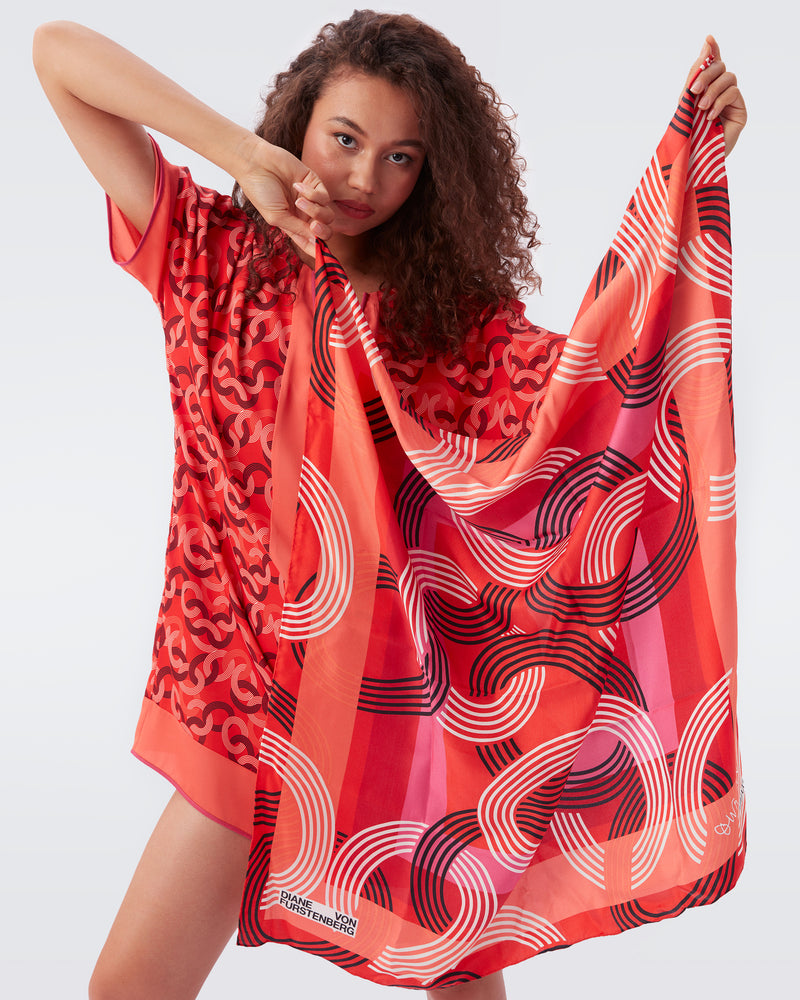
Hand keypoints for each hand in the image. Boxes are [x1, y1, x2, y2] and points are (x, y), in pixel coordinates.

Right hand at [237, 138, 333, 260]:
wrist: (257, 164)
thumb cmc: (260, 192)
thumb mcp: (277, 217)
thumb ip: (297, 229)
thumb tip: (316, 242)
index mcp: (293, 225)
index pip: (310, 243)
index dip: (318, 252)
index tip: (322, 257)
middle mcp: (304, 215)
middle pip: (325, 231)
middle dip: (322, 231)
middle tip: (313, 226)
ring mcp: (311, 200)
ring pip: (328, 215)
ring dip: (315, 210)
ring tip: (298, 200)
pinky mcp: (315, 184)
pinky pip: (324, 197)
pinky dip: (313, 194)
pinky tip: (297, 186)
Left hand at [685, 35, 746, 156]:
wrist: (694, 159)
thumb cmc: (688, 133)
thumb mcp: (687, 101)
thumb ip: (695, 74)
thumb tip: (707, 44)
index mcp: (706, 88)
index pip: (712, 63)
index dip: (712, 49)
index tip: (708, 39)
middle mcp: (720, 91)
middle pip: (720, 66)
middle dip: (706, 74)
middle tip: (693, 90)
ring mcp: (732, 100)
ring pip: (728, 77)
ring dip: (712, 90)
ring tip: (701, 108)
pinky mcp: (740, 110)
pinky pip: (733, 92)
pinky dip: (720, 102)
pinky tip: (710, 116)